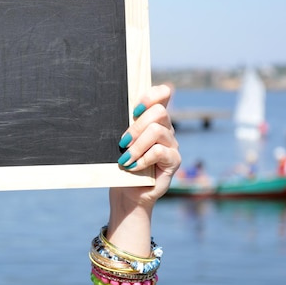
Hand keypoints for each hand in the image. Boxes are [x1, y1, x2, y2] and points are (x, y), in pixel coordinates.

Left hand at [112, 84, 180, 207]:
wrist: (127, 191)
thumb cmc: (122, 162)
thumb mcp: (121, 140)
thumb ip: (124, 124)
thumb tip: (110, 108)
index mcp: (154, 118)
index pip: (163, 93)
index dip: (150, 96)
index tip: (133, 110)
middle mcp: (166, 128)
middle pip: (159, 112)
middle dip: (136, 126)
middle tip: (122, 142)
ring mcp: (172, 144)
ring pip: (156, 131)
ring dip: (136, 145)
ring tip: (125, 158)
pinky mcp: (174, 160)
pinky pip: (159, 151)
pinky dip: (142, 159)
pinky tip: (132, 166)